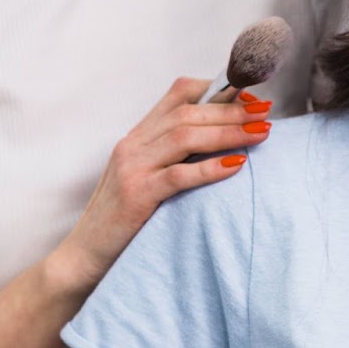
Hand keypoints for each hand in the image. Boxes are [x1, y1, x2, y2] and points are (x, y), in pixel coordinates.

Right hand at [53, 77, 272, 288]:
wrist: (83, 258)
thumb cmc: (122, 221)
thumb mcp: (146, 178)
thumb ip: (174, 157)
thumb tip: (224, 142)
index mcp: (138, 136)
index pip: (178, 93)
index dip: (217, 89)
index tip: (250, 97)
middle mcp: (133, 144)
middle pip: (188, 111)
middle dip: (232, 109)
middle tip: (265, 112)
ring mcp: (132, 168)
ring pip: (185, 136)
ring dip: (228, 132)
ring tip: (260, 133)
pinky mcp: (136, 195)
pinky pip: (179, 175)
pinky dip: (211, 168)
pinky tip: (237, 166)